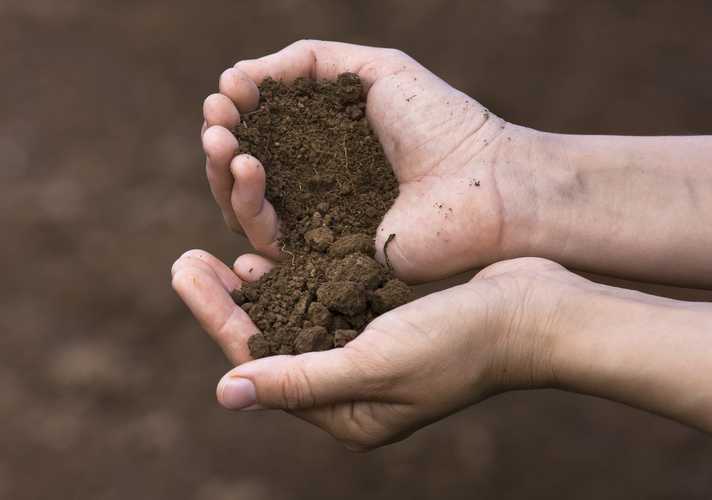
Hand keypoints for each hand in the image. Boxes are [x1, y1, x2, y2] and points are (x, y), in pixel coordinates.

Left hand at [172, 250, 591, 449]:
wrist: (533, 312)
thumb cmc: (461, 344)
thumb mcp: (375, 364)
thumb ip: (301, 378)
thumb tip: (227, 392)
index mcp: (345, 412)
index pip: (263, 366)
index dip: (219, 318)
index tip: (185, 270)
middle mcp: (351, 387)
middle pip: (272, 343)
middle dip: (227, 303)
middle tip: (186, 259)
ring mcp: (367, 353)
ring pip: (295, 319)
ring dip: (259, 288)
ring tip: (217, 254)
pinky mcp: (382, 321)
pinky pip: (326, 299)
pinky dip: (298, 277)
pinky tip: (271, 253)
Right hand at [201, 40, 541, 281]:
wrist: (486, 181)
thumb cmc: (442, 123)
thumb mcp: (374, 69)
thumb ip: (307, 62)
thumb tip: (239, 76)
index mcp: (325, 144)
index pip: (262, 133)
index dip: (236, 113)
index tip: (227, 92)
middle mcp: (316, 186)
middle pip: (243, 174)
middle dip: (220, 143)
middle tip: (215, 121)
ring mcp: (319, 225)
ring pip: (245, 209)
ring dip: (223, 174)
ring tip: (225, 142)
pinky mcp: (325, 260)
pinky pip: (269, 242)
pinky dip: (245, 207)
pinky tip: (245, 169)